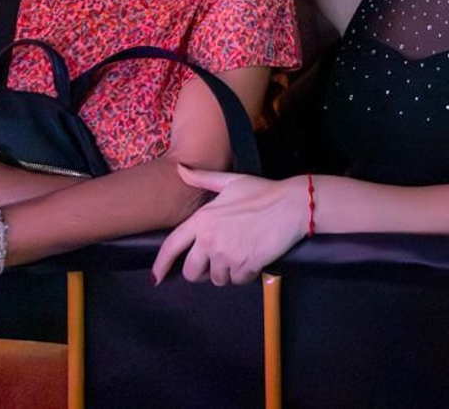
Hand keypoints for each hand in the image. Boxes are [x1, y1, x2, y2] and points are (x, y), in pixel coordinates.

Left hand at [151, 165, 307, 286]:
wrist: (291, 205)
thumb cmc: (262, 192)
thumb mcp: (231, 181)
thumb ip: (202, 178)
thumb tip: (180, 168)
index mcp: (202, 220)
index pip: (172, 246)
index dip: (162, 264)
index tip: (157, 277)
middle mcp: (209, 239)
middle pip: (192, 272)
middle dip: (201, 272)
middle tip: (215, 264)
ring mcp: (226, 254)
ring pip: (217, 278)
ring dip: (227, 272)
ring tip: (241, 255)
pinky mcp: (244, 266)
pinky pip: (238, 280)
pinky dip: (244, 274)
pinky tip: (253, 259)